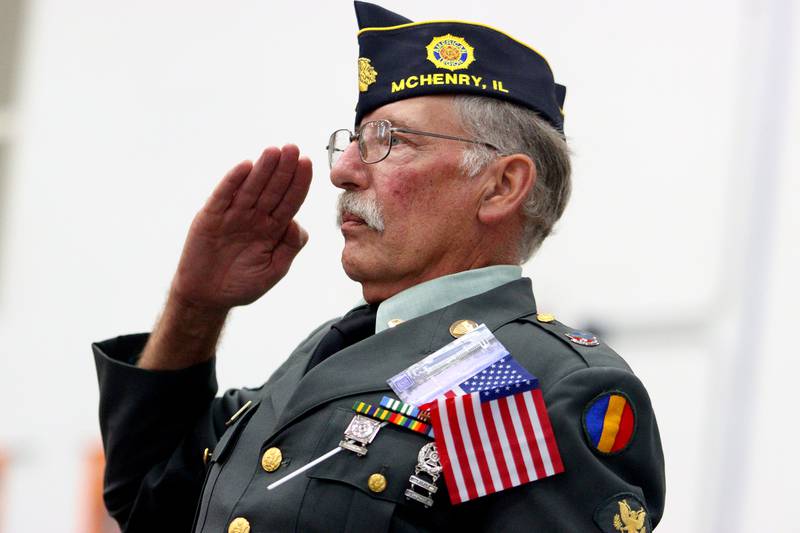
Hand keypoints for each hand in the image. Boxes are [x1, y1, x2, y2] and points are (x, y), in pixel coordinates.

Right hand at [170, 144, 311, 311]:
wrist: (208, 297)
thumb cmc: (243, 283)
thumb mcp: (275, 269)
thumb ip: (289, 246)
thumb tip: (296, 222)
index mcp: (273, 228)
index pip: (290, 200)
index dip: (299, 182)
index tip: (307, 163)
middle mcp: (255, 217)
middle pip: (273, 189)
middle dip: (284, 169)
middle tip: (293, 148)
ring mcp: (233, 215)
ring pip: (251, 188)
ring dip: (262, 169)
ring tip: (273, 151)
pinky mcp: (211, 217)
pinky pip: (224, 196)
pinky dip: (233, 181)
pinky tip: (245, 166)